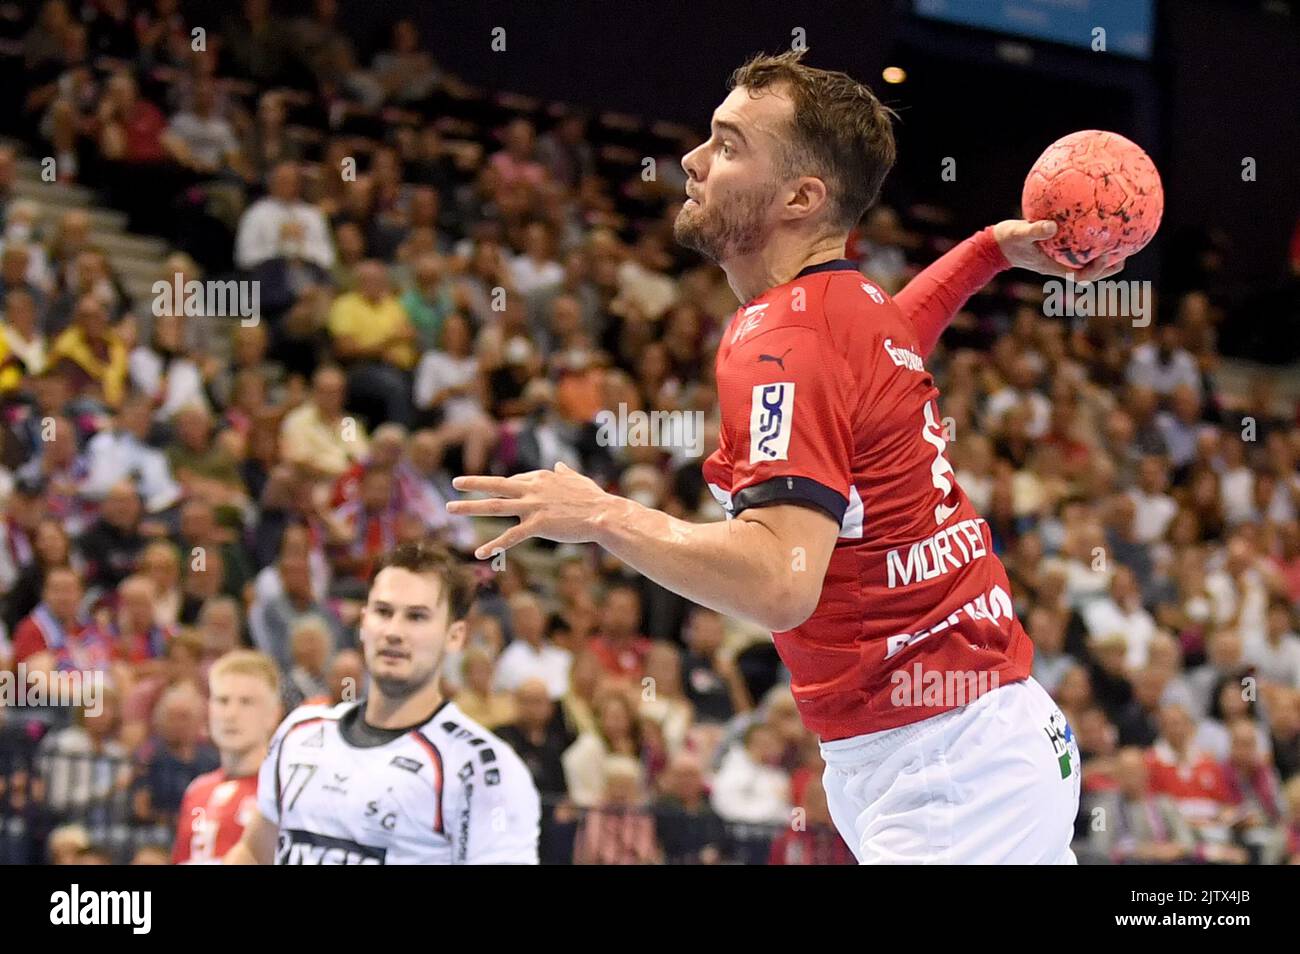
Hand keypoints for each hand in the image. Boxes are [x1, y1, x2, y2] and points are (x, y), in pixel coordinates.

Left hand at [447, 462, 611, 557]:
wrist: (603, 514)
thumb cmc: (594, 499)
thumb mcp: (578, 480)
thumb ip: (565, 473)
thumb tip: (559, 465)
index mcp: (541, 478)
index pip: (515, 481)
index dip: (505, 489)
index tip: (497, 494)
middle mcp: (532, 489)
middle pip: (496, 485)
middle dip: (474, 484)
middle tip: (455, 483)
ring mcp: (533, 506)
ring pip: (495, 506)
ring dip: (470, 507)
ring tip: (450, 508)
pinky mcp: (538, 524)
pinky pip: (511, 536)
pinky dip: (494, 545)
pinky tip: (479, 553)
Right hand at [992, 219, 1125, 282]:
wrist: (995, 246)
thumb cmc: (1007, 240)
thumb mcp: (1018, 233)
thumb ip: (1034, 230)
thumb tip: (1053, 225)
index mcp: (1053, 267)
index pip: (1080, 276)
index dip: (1096, 269)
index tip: (1106, 255)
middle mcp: (1059, 266)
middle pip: (1089, 275)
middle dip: (1108, 268)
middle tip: (1124, 255)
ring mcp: (1058, 261)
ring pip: (1085, 265)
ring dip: (1103, 259)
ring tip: (1119, 245)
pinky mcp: (1056, 253)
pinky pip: (1078, 252)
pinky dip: (1090, 245)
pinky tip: (1097, 230)